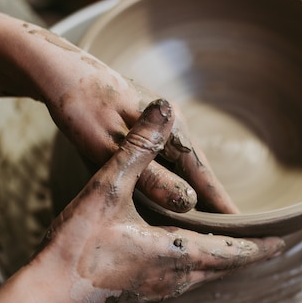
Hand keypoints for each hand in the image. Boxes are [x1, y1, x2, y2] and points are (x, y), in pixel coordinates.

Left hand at [33, 35, 239, 213]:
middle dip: (211, 197)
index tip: (241, 224)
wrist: (60, 72)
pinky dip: (173, 174)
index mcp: (170, 126)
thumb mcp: (111, 150)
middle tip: (227, 230)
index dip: (220, 201)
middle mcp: (172, 120)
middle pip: (197, 168)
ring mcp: (159, 119)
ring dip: (192, 186)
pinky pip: (167, 154)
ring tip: (205, 216)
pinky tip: (172, 187)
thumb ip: (149, 178)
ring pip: (182, 161)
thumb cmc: (82, 112)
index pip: (202, 173)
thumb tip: (189, 202)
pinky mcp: (145, 121)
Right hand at [33, 99, 284, 302]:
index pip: (233, 251)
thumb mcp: (107, 188)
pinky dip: (194, 272)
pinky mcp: (135, 301)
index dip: (260, 246)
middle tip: (265, 246)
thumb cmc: (75, 246)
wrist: (44, 299)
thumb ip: (138, 147)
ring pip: (201, 280)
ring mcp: (154, 295)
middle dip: (245, 256)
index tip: (284, 242)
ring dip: (220, 264)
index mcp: (176, 253)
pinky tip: (181, 263)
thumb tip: (163, 109)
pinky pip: (178, 285)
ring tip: (230, 251)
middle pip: (222, 269)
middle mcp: (172, 280)